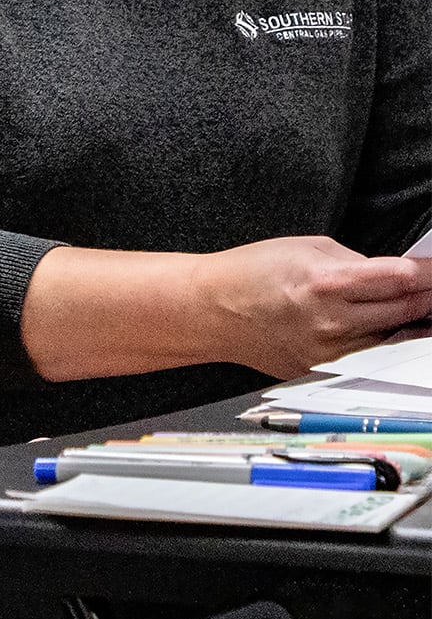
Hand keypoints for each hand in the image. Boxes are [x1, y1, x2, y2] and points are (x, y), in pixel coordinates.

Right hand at [192, 236, 431, 377]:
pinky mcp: (319, 371)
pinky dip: (384, 344)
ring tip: (422, 310)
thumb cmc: (250, 273)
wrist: (210, 311)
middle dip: (427, 297)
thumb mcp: (306, 248)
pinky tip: (391, 330)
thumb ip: (355, 261)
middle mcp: (330, 322)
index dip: (430, 273)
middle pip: (405, 311)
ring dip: (413, 324)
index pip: (401, 279)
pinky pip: (366, 358)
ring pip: (393, 341)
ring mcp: (326, 353)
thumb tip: (392, 274)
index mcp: (327, 283)